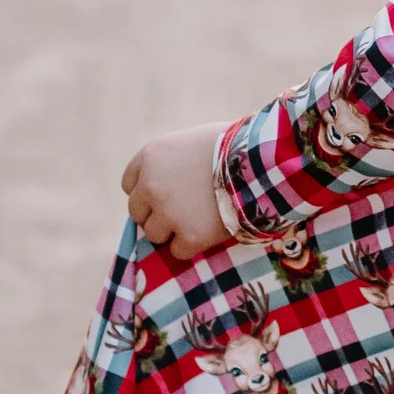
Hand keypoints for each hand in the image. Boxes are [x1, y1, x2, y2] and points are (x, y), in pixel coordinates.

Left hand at [121, 121, 232, 262]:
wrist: (262, 161)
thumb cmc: (235, 145)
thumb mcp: (193, 142)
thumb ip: (173, 162)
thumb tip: (170, 185)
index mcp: (151, 156)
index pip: (130, 184)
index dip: (148, 192)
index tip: (166, 194)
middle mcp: (151, 185)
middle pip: (138, 212)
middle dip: (157, 214)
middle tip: (183, 211)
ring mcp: (169, 213)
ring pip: (154, 234)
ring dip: (172, 231)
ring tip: (198, 221)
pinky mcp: (189, 236)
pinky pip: (179, 251)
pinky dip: (193, 245)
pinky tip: (210, 232)